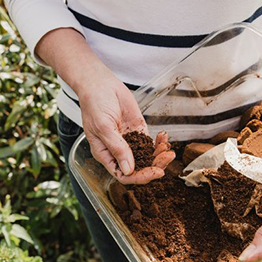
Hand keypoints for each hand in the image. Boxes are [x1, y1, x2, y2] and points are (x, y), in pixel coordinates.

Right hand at [77, 70, 174, 184]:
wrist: (100, 84)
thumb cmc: (94, 104)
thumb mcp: (103, 127)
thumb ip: (117, 148)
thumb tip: (128, 170)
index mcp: (105, 154)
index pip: (123, 174)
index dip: (139, 177)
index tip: (155, 172)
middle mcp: (118, 151)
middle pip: (138, 168)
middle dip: (154, 165)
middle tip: (167, 158)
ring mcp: (129, 141)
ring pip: (147, 157)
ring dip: (159, 155)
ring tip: (168, 148)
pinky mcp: (138, 131)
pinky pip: (150, 143)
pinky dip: (159, 142)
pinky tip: (164, 137)